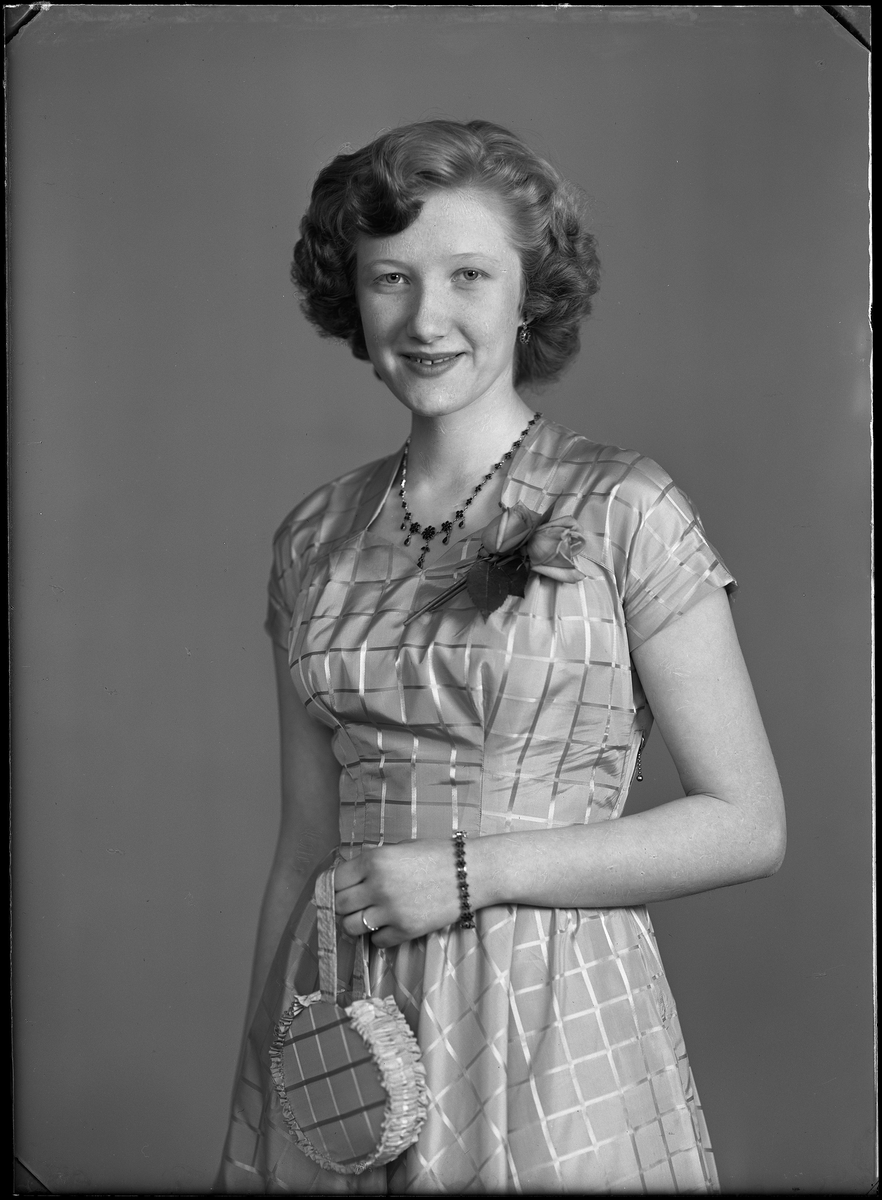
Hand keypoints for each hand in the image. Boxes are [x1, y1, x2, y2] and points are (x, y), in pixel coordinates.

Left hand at [334, 841, 461, 947]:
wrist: (471, 872)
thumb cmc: (437, 855)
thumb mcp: (399, 849)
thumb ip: (373, 863)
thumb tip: (349, 878)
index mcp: (374, 860)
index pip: (335, 881)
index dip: (335, 886)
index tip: (341, 890)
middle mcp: (378, 885)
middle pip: (339, 906)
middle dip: (344, 906)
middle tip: (356, 903)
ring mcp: (391, 911)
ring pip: (352, 927)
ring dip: (357, 923)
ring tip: (370, 916)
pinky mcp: (406, 930)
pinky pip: (377, 941)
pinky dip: (380, 936)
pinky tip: (391, 924)